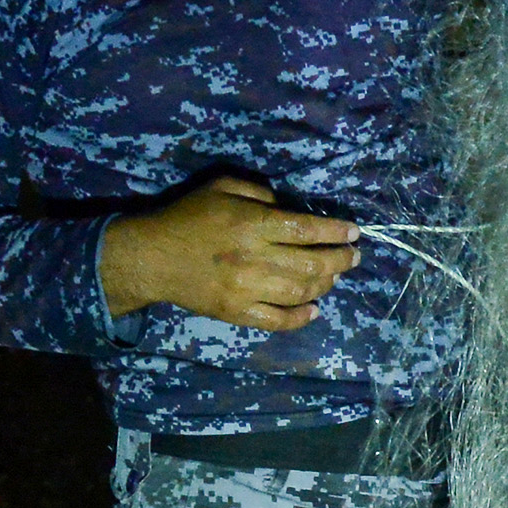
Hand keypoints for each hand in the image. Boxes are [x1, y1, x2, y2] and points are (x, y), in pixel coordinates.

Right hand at [102, 173, 360, 330]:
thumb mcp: (221, 187)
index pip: (306, 229)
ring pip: (300, 293)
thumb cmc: (187, 216)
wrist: (152, 258)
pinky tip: (314, 309)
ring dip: (326, 285)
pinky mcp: (237, 313)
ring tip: (335, 277)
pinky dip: (301, 317)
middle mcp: (254, 259)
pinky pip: (277, 320)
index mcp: (251, 224)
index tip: (355, 232)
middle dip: (340, 260)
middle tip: (353, 256)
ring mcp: (247, 290)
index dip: (336, 232)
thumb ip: (258, 192)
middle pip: (311, 264)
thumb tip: (287, 207)